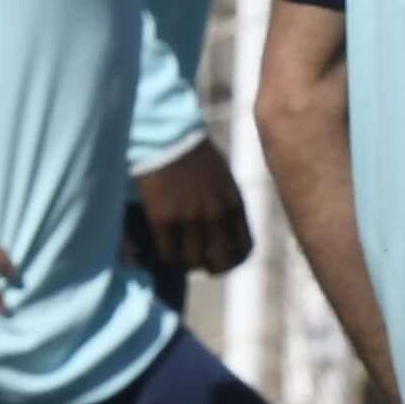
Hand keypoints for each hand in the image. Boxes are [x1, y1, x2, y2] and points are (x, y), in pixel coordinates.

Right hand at [133, 144, 255, 278]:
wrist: (166, 137)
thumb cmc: (194, 156)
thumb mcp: (223, 180)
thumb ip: (227, 205)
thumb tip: (225, 230)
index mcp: (234, 204)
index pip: (244, 249)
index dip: (232, 260)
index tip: (219, 258)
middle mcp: (216, 215)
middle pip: (220, 261)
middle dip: (209, 267)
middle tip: (196, 262)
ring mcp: (190, 218)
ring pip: (192, 262)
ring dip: (184, 264)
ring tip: (175, 256)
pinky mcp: (164, 218)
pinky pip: (168, 254)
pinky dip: (165, 259)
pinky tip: (160, 252)